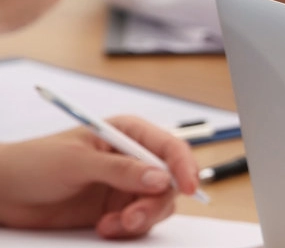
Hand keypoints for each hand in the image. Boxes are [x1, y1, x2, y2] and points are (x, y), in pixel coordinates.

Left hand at [0, 116, 198, 238]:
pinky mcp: (115, 209)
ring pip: (157, 205)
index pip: (170, 147)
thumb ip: (120, 170)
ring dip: (140, 218)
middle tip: (132, 218)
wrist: (4, 193)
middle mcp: (132, 159)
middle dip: (154, 202)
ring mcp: (125, 186)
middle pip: (170, 182)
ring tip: (112, 225)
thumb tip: (161, 177)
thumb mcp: (76, 162)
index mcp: (127, 134)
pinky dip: (127, 229)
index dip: (183, 166)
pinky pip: (139, 222)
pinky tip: (104, 227)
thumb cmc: (32, 164)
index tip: (188, 187)